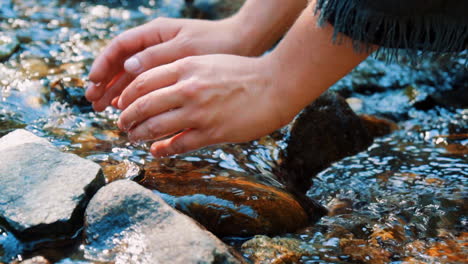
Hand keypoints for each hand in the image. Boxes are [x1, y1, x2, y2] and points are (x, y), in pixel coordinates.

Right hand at [85, 17, 252, 110]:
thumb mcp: (186, 49)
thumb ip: (157, 57)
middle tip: (93, 101)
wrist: (242, 43)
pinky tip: (128, 107)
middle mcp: (155, 43)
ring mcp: (163, 57)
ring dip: (118, 90)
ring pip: (132, 74)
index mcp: (155, 32)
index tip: (93, 82)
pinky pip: (147, 82)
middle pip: (122, 62)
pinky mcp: (172, 70)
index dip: (104, 64)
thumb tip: (128, 67)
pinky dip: (136, 94)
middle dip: (106, 81)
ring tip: (105, 109)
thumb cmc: (216, 43)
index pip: (120, 46)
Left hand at [116, 54, 291, 156]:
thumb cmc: (243, 72)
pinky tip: (157, 151)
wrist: (275, 85)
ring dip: (139, 134)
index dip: (127, 96)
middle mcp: (189, 88)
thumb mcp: (208, 62)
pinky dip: (163, 150)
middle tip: (122, 124)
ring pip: (156, 126)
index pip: (142, 81)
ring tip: (134, 138)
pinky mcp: (212, 132)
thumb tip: (156, 86)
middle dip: (127, 117)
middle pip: (143, 104)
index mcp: (186, 66)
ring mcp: (200, 112)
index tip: (122, 104)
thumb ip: (182, 71)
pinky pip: (178, 144)